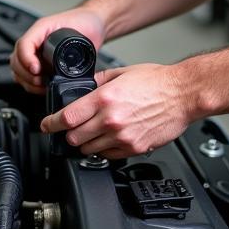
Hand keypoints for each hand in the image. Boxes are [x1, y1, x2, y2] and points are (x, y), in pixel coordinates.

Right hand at [11, 7, 105, 93]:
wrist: (92, 23)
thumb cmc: (86, 22)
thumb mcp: (81, 33)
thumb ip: (76, 52)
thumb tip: (70, 73)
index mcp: (42, 28)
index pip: (24, 44)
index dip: (26, 60)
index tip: (36, 70)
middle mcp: (36, 40)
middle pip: (16, 59)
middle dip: (26, 74)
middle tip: (40, 81)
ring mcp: (36, 51)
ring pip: (17, 69)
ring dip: (27, 81)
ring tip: (42, 85)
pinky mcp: (40, 61)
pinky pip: (25, 74)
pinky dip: (31, 84)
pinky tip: (43, 86)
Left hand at [39, 63, 191, 157]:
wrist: (183, 95)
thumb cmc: (157, 82)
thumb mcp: (121, 72)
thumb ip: (98, 81)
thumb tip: (83, 87)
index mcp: (104, 99)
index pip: (67, 118)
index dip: (51, 124)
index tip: (46, 125)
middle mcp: (110, 120)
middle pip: (74, 137)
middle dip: (68, 134)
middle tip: (70, 129)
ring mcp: (122, 137)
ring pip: (89, 150)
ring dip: (85, 143)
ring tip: (91, 133)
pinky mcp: (134, 148)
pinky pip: (108, 156)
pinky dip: (104, 150)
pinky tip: (108, 139)